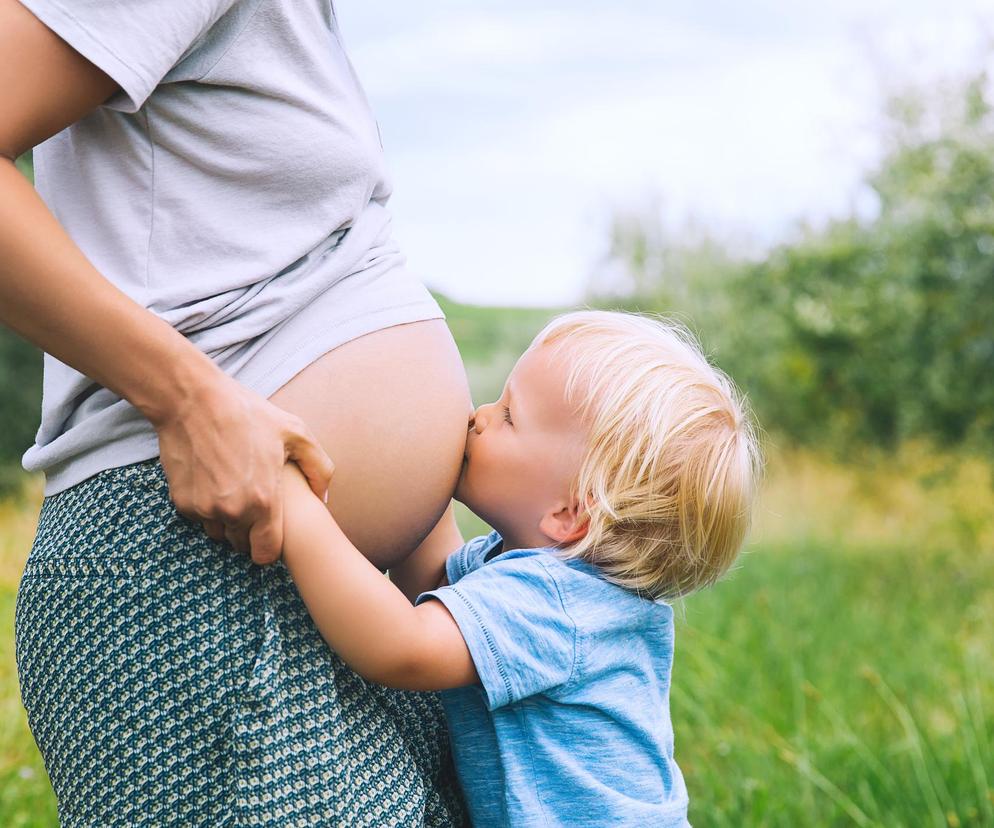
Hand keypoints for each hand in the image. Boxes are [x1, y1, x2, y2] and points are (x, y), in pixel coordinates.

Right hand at [155, 370, 333, 563]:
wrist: (193, 400)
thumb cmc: (248, 414)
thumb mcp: (296, 433)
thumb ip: (319, 469)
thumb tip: (325, 498)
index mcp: (263, 500)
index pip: (266, 554)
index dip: (270, 547)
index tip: (271, 531)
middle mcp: (232, 512)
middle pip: (242, 545)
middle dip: (249, 532)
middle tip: (253, 502)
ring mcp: (203, 509)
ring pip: (219, 533)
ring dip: (227, 521)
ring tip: (235, 489)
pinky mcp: (182, 502)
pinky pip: (199, 517)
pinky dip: (206, 506)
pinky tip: (214, 480)